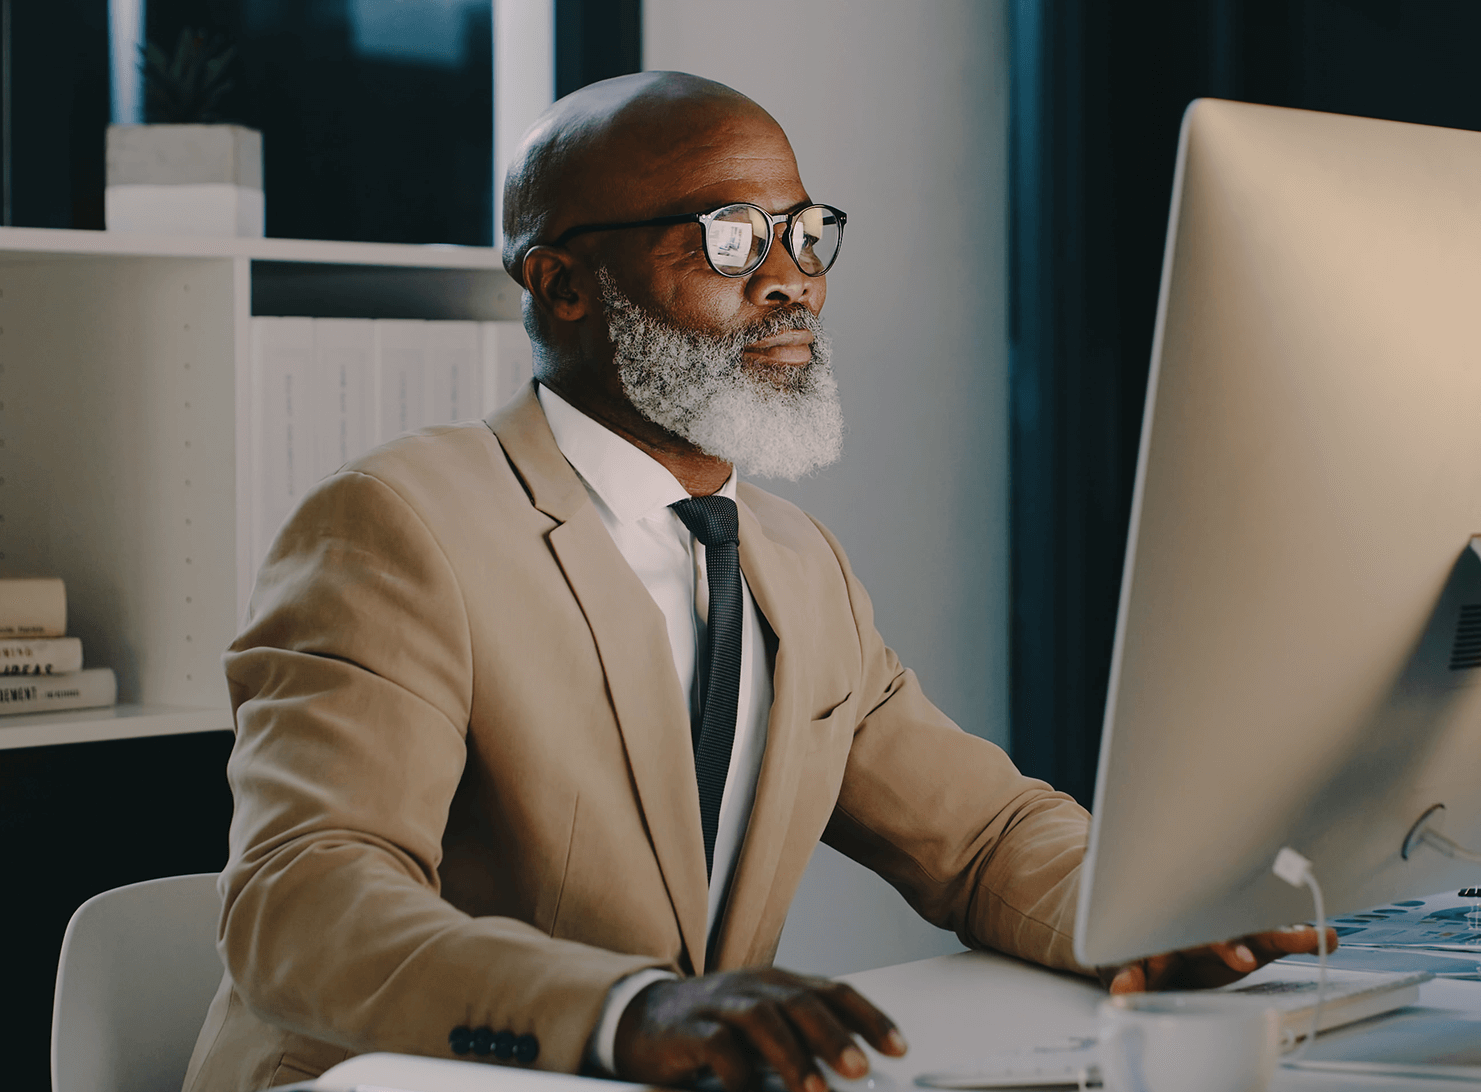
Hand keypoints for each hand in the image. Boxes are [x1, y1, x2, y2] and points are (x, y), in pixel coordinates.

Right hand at [613, 967, 908, 1091]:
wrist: (642, 1017)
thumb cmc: (713, 1026)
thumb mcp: (764, 1025)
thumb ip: (802, 1039)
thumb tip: (855, 1066)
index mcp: (779, 984)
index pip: (833, 991)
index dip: (868, 1016)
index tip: (898, 1047)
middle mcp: (754, 987)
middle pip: (801, 1001)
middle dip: (835, 1036)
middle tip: (860, 1069)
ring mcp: (720, 1004)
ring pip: (762, 1019)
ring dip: (793, 1056)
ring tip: (815, 1091)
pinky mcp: (689, 1029)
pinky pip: (717, 1045)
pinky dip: (737, 1071)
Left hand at [1098, 925, 1339, 993]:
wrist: (1146, 934)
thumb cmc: (1136, 945)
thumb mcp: (1124, 960)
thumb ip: (1127, 974)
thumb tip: (1124, 990)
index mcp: (1178, 925)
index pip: (1201, 932)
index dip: (1221, 945)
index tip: (1241, 958)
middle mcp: (1209, 922)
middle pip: (1235, 925)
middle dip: (1256, 937)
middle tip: (1276, 948)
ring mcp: (1231, 930)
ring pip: (1260, 926)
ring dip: (1288, 931)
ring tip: (1318, 937)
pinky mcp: (1249, 942)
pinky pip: (1276, 938)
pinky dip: (1298, 938)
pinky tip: (1325, 939)